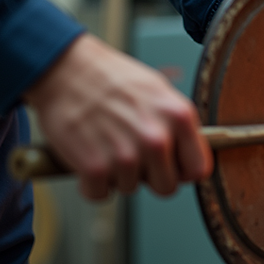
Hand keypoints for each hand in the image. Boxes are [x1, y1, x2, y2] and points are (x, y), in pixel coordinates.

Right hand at [24, 34, 211, 199]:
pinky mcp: (94, 167)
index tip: (172, 166)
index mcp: (179, 117)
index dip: (183, 170)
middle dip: (150, 177)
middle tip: (133, 154)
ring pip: (130, 189)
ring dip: (117, 174)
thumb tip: (190, 155)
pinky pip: (100, 194)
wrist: (65, 69)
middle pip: (167, 188)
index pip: (198, 169)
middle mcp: (156, 139)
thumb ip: (179, 125)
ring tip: (107, 143)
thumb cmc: (111, 78)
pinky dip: (91, 182)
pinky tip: (89, 156)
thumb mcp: (160, 91)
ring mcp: (126, 155)